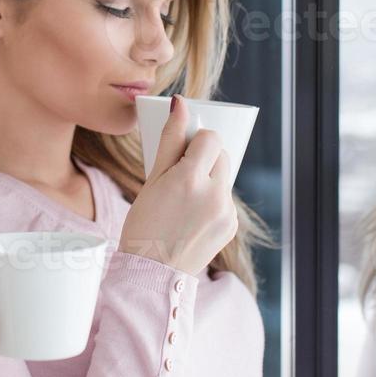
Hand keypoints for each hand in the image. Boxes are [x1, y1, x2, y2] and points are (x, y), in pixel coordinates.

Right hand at [119, 96, 238, 276]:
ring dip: (209, 178)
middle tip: (180, 177)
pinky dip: (212, 199)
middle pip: (221, 155)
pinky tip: (192, 216)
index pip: (210, 138)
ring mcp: (226, 212)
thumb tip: (181, 103)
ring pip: (224, 176)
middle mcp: (214, 195)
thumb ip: (169, 140)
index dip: (195, 141)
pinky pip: (226, 199)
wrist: (152, 273)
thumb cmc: (144, 224)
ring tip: (185, 200)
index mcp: (190, 180)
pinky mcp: (231, 225)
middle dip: (204, 158)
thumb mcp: (151, 179)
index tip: (181, 153)